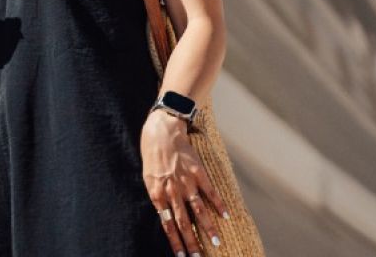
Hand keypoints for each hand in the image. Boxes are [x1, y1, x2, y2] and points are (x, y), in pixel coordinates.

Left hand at [141, 109, 229, 256]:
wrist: (162, 130)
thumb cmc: (152, 154)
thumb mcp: (149, 178)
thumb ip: (158, 196)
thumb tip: (165, 215)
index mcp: (157, 194)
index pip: (167, 224)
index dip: (175, 241)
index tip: (182, 256)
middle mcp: (172, 190)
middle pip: (183, 222)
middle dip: (192, 242)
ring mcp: (186, 182)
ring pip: (198, 210)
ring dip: (208, 228)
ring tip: (216, 242)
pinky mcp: (198, 171)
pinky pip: (210, 191)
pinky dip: (218, 204)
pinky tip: (226, 215)